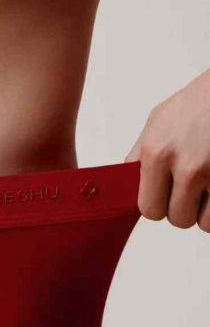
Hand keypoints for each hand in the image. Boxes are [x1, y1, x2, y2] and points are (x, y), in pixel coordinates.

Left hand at [125, 68, 209, 231]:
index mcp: (157, 153)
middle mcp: (187, 165)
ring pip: (205, 223)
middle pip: (178, 219)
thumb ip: (139, 159)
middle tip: (193, 187)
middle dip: (185, 208)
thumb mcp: (158, 122)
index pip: (149, 209)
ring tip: (209, 185)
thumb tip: (125, 191)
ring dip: (208, 211)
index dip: (159, 205)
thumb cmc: (198, 103)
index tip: (166, 195)